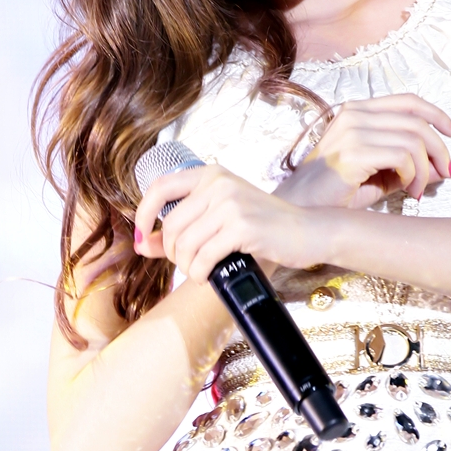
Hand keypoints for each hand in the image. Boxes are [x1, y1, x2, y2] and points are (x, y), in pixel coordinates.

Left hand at [134, 164, 312, 282]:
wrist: (309, 231)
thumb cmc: (265, 226)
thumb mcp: (222, 216)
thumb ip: (184, 226)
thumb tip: (142, 243)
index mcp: (211, 174)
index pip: (160, 187)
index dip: (142, 214)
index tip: (142, 237)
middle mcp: (218, 184)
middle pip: (170, 225)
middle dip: (171, 253)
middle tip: (187, 263)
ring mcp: (230, 205)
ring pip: (184, 244)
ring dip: (187, 267)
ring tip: (200, 271)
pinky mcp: (242, 228)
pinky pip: (203, 258)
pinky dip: (200, 274)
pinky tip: (209, 276)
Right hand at [274, 93, 450, 209]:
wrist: (302, 210)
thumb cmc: (335, 195)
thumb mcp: (381, 177)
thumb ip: (411, 169)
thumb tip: (446, 168)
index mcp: (357, 112)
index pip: (407, 101)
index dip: (437, 115)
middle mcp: (354, 115)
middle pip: (417, 121)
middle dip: (440, 149)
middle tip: (447, 173)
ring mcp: (352, 131)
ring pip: (413, 140)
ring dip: (426, 170)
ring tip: (418, 191)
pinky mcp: (353, 153)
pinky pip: (402, 157)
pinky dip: (414, 176)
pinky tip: (408, 190)